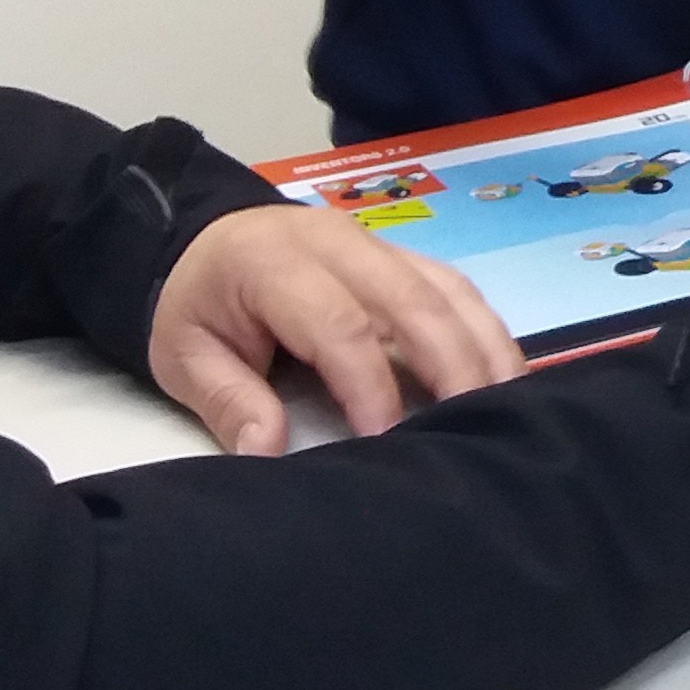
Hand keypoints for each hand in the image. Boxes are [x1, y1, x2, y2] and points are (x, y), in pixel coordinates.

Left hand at [150, 205, 526, 454]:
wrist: (203, 239)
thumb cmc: (198, 304)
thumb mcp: (183, 356)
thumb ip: (227, 401)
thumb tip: (267, 450)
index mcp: (277, 264)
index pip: (340, 324)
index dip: (369, 383)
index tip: (387, 438)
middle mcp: (340, 244)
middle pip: (413, 301)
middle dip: (451, 366)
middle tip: (473, 430)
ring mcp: (379, 244)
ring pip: (448, 290)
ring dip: (482, 348)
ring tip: (506, 408)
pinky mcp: (403, 256)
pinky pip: (456, 288)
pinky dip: (484, 331)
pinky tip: (502, 375)